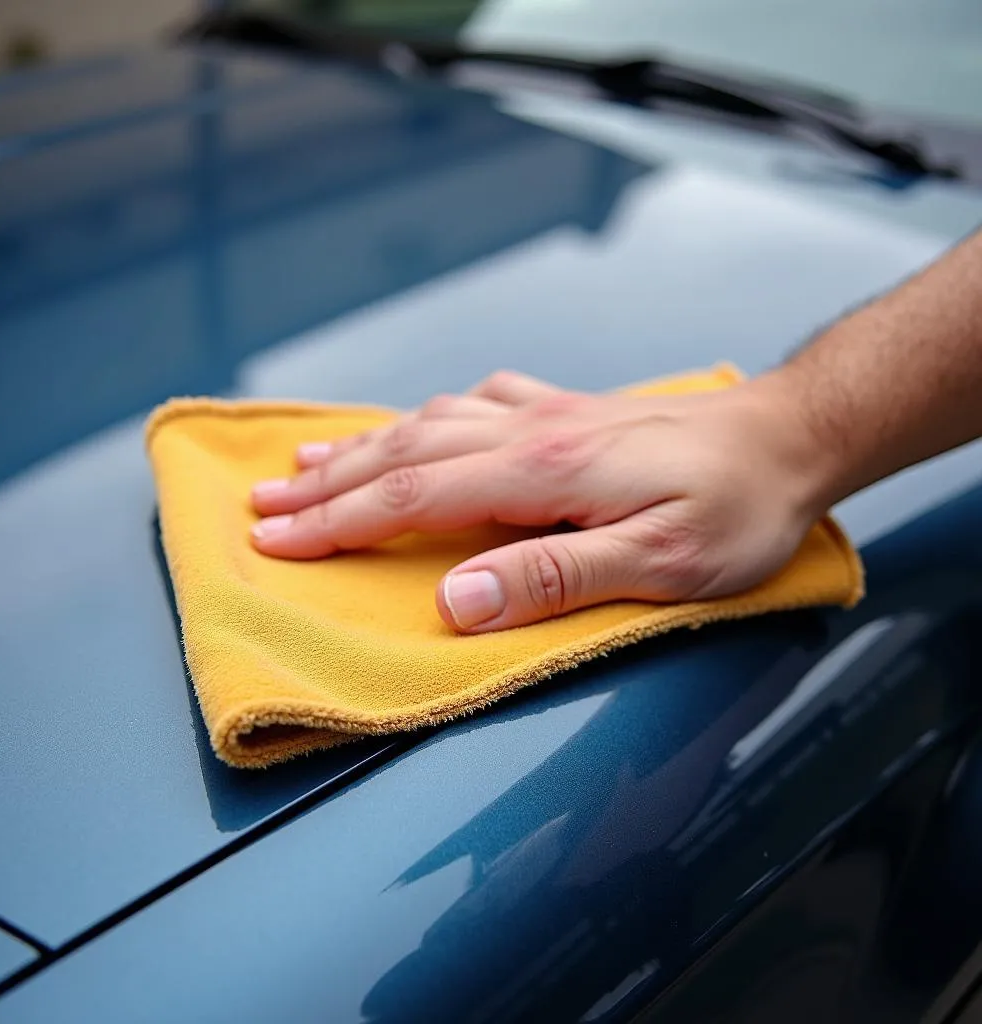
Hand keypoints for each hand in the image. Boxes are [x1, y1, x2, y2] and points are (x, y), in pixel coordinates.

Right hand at [250, 371, 826, 632]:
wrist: (787, 436)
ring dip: (360, 445)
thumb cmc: (735, 507)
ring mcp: (544, 414)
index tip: (274, 541)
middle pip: (403, 453)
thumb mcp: (661, 563)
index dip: (336, 521)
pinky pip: (476, 404)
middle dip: (325, 485)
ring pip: (428, 421)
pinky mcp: (566, 411)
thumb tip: (459, 600)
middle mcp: (527, 432)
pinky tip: (419, 421)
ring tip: (302, 463)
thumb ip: (556, 578)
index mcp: (539, 472)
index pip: (411, 495)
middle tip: (259, 506)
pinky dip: (428, 417)